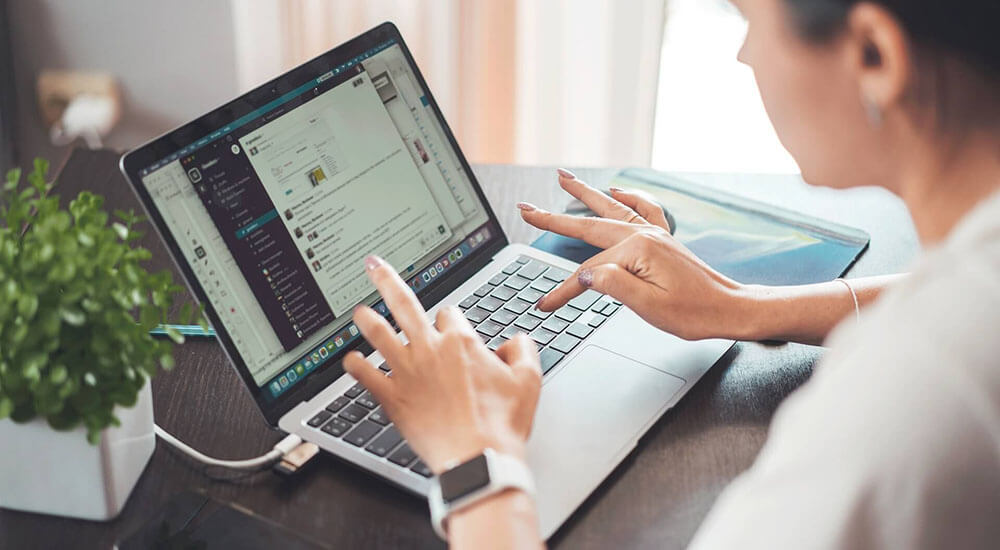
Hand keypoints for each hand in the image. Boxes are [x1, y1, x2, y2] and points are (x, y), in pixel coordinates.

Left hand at [343, 255, 542, 473]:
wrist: (478, 459)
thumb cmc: (502, 424)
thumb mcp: (529, 380)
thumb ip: (523, 350)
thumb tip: (516, 340)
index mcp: (461, 342)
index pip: (450, 314)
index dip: (452, 321)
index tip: (452, 330)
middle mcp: (430, 350)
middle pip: (404, 304)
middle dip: (387, 280)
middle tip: (373, 266)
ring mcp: (408, 373)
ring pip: (379, 335)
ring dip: (367, 320)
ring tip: (358, 310)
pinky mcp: (393, 398)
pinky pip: (366, 376)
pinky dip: (355, 366)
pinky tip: (349, 360)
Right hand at [517, 169, 753, 340]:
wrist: (730, 309)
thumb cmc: (695, 313)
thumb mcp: (650, 307)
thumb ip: (614, 286)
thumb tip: (584, 274)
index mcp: (638, 251)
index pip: (588, 272)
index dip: (563, 290)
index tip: (545, 305)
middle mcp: (645, 235)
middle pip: (589, 226)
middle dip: (554, 218)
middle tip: (526, 208)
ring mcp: (655, 233)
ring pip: (611, 208)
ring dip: (585, 194)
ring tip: (562, 177)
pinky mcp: (664, 239)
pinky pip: (643, 209)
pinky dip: (628, 197)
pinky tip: (616, 190)